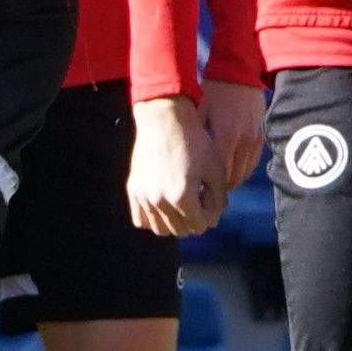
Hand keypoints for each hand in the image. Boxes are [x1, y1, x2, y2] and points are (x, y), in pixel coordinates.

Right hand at [125, 95, 222, 237]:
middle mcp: (160, 201)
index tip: (209, 195)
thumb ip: (218, 199)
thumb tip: (213, 218)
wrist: (165, 120)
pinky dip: (154, 219)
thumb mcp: (216, 169)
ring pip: (161, 230)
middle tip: (198, 197)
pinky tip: (165, 204)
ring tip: (182, 200)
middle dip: (194, 218)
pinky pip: (141, 220)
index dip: (210, 213)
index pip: (201, 225)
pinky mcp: (133, 191)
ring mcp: (143, 197)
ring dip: (175, 222)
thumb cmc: (195, 142)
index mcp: (183, 197)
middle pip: (182, 230)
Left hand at [198, 79, 267, 191]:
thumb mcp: (199, 114)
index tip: (198, 192)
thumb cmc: (214, 92)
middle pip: (234, 177)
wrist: (239, 72)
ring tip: (216, 185)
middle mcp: (244, 141)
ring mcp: (255, 139)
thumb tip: (187, 163)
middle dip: (220, 189)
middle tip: (205, 193)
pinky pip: (253, 163)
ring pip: (245, 173)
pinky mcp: (262, 136)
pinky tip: (230, 171)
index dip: (210, 187)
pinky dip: (242, 171)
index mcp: (226, 136)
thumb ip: (197, 139)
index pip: (220, 174)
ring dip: (232, 181)